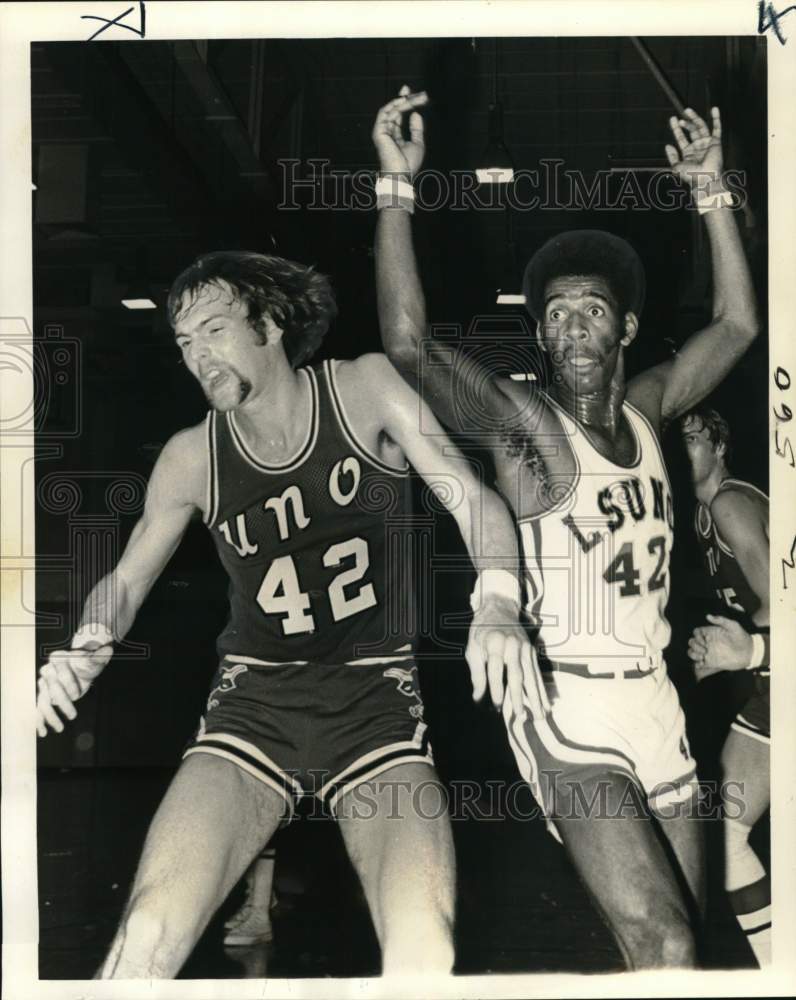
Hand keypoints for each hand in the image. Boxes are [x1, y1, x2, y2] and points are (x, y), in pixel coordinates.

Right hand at [36, 646, 111, 736]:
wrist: (80, 670)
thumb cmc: (86, 665)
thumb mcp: (93, 662)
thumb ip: (98, 657)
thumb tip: (109, 649)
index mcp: (58, 658)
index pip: (61, 672)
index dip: (68, 684)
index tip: (78, 694)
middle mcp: (47, 670)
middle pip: (52, 688)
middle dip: (62, 702)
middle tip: (73, 716)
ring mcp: (43, 684)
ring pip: (43, 700)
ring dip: (50, 716)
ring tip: (60, 728)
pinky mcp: (43, 695)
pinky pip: (38, 708)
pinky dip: (39, 720)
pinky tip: (42, 732)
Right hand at [372, 84, 427, 178]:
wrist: (400, 174)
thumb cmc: (408, 164)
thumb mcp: (417, 143)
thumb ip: (416, 129)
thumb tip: (415, 113)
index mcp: (394, 135)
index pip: (398, 115)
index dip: (405, 103)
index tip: (416, 94)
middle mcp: (386, 131)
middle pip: (395, 110)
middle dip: (407, 99)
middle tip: (422, 94)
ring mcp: (381, 131)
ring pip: (392, 109)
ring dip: (405, 101)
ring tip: (418, 98)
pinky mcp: (379, 131)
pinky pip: (385, 113)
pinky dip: (394, 105)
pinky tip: (404, 101)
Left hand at [465, 597, 548, 719]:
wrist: (499, 607)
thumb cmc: (481, 630)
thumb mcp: (473, 647)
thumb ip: (477, 673)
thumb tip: (478, 697)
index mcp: (495, 642)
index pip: (496, 669)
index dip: (496, 687)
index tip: (495, 705)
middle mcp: (513, 645)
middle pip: (517, 674)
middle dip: (519, 697)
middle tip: (522, 716)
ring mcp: (525, 648)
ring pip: (531, 676)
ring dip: (536, 697)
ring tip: (540, 715)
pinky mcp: (532, 651)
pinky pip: (537, 673)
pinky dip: (542, 689)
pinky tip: (547, 704)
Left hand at [665, 106, 722, 188]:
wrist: (705, 179)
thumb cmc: (691, 176)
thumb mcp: (676, 167)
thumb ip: (672, 156)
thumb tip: (667, 145)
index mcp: (688, 153)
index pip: (681, 137)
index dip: (676, 128)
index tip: (673, 119)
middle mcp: (697, 147)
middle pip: (691, 130)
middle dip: (686, 122)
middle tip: (681, 116)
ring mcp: (706, 143)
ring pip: (701, 127)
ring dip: (695, 118)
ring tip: (687, 110)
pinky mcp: (716, 142)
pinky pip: (717, 128)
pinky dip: (716, 118)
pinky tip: (714, 109)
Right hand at [687, 614, 751, 680]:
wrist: (749, 653)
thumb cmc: (742, 638)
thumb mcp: (733, 626)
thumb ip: (721, 620)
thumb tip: (708, 616)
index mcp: (711, 633)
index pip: (696, 632)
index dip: (697, 636)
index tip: (705, 640)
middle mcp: (708, 642)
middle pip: (692, 642)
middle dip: (694, 646)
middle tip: (705, 650)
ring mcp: (708, 653)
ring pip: (692, 653)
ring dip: (693, 654)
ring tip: (702, 657)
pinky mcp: (711, 663)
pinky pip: (698, 664)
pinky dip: (697, 664)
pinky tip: (704, 663)